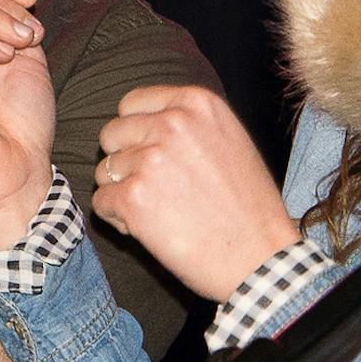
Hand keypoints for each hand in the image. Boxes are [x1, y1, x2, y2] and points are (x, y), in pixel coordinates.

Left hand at [93, 86, 299, 300]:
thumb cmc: (248, 207)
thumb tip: (140, 125)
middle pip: (112, 135)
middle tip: (155, 189)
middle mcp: (171, 123)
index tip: (153, 156)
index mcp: (196, 103)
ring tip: (159, 212)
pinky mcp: (133, 197)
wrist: (259, 257)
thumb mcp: (228, 141)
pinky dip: (118, 220)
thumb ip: (187, 124)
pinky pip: (101, 203)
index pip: (131, 104)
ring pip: (105, 171)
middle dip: (124, 162)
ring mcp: (150, 159)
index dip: (135, 133)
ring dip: (122, 193)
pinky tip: (150, 229)